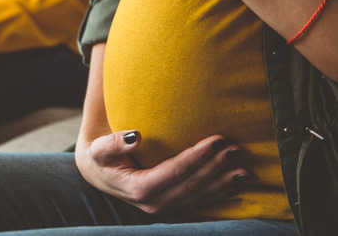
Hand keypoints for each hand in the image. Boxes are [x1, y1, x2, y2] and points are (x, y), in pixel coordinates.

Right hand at [75, 131, 248, 215]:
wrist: (99, 175)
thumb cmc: (101, 158)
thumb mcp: (99, 149)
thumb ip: (114, 142)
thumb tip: (135, 136)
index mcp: (139, 189)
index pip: (175, 171)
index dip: (198, 156)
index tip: (217, 139)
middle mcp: (155, 204)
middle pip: (192, 184)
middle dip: (216, 167)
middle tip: (236, 149)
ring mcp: (165, 208)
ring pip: (200, 196)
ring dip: (223, 182)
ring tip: (244, 168)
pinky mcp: (172, 208)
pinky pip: (200, 202)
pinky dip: (219, 193)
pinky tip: (235, 184)